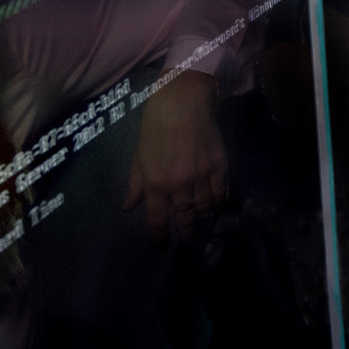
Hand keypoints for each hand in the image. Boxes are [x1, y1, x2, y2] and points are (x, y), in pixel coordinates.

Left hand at [124, 70, 227, 239]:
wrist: (183, 102)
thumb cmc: (155, 126)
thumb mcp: (139, 156)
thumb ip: (135, 185)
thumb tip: (127, 206)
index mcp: (155, 183)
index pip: (157, 219)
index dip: (160, 236)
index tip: (162, 246)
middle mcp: (178, 184)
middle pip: (185, 219)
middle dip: (186, 235)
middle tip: (188, 244)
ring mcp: (201, 176)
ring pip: (205, 209)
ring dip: (203, 220)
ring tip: (202, 227)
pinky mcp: (219, 166)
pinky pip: (221, 192)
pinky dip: (219, 203)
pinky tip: (216, 206)